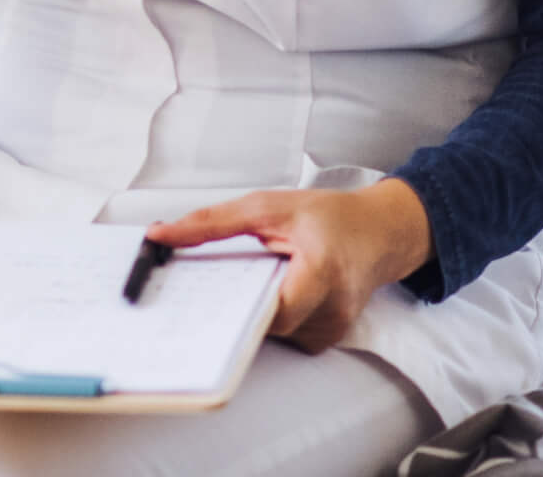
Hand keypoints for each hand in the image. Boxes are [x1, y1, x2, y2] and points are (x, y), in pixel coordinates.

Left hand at [144, 180, 434, 352]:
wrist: (380, 232)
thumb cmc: (331, 217)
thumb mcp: (267, 206)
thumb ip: (212, 223)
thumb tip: (162, 235)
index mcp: (320, 272)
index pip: (268, 309)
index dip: (232, 306)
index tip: (198, 295)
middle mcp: (331, 308)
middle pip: (265, 325)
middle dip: (234, 306)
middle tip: (209, 286)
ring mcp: (332, 327)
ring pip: (273, 333)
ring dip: (254, 310)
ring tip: (255, 278)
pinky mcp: (328, 336)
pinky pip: (287, 335)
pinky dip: (272, 315)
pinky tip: (272, 289)